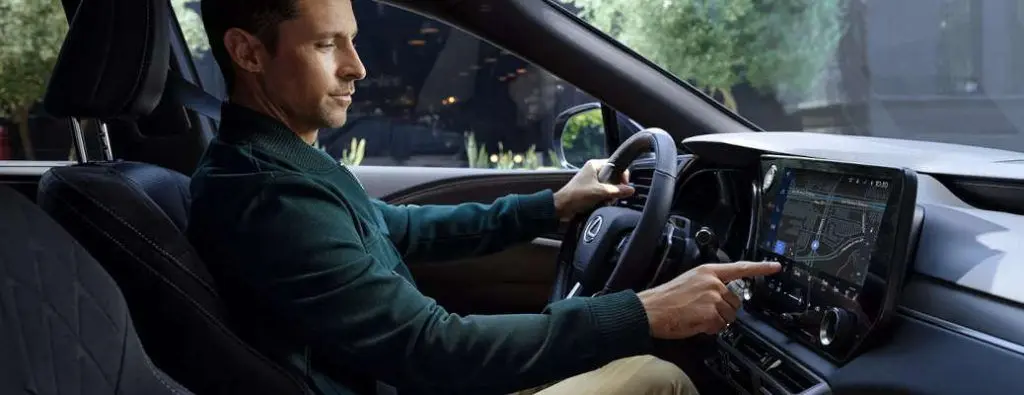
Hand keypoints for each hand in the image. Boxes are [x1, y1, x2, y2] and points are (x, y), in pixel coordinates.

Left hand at [552, 159, 634, 219]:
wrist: (562, 207)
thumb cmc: (577, 195)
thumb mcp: (599, 192)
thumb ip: (617, 190)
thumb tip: (631, 190)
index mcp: (594, 165)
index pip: (615, 165)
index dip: (622, 175)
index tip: (624, 186)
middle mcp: (593, 171)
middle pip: (613, 176)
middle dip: (616, 187)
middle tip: (614, 196)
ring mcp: (591, 181)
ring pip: (609, 186)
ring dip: (610, 194)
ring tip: (607, 201)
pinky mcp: (590, 190)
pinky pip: (604, 192)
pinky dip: (605, 198)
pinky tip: (603, 204)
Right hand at [637, 261, 781, 338]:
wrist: (651, 309)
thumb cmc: (665, 298)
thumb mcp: (689, 282)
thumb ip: (709, 285)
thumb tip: (722, 296)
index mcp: (708, 271)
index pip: (740, 268)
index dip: (760, 268)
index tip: (776, 267)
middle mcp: (713, 282)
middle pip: (735, 301)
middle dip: (724, 310)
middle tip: (703, 312)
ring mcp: (713, 298)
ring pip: (729, 316)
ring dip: (717, 321)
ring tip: (697, 318)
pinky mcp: (711, 313)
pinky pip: (720, 326)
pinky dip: (710, 329)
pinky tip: (696, 324)